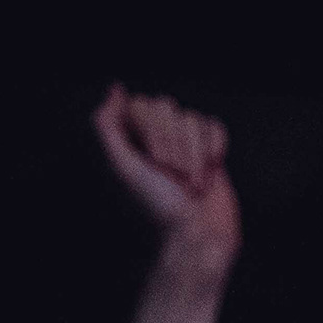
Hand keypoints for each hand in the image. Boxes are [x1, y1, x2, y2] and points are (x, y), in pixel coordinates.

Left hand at [91, 83, 240, 282]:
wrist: (199, 234)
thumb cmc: (159, 206)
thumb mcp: (123, 167)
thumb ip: (107, 125)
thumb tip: (117, 88)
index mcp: (133, 140)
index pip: (143, 105)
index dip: (153, 130)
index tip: (155, 163)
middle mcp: (159, 138)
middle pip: (168, 107)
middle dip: (174, 143)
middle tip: (174, 176)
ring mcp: (187, 143)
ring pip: (192, 118)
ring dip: (195, 154)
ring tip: (192, 183)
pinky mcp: (212, 151)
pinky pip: (214, 126)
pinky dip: (215, 148)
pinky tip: (212, 170)